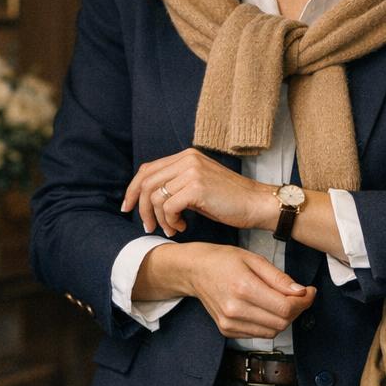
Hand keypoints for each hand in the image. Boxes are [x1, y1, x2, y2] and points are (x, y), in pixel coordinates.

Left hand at [120, 147, 276, 236]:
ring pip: (155, 197)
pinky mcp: (196, 187)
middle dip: (140, 208)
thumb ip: (177, 185)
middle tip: (147, 226)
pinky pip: (168, 206)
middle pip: (146, 182)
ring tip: (172, 229)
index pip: (147, 170)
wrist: (257, 204)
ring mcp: (192, 171)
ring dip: (159, 219)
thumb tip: (148, 199)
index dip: (132, 190)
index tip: (128, 208)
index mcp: (186, 156)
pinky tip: (182, 227)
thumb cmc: (230, 201)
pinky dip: (170, 221)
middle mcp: (187, 159)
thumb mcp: (198, 186)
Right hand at [160, 242, 315, 338]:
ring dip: (285, 318)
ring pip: (272, 331)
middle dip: (297, 310)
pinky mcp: (227, 330)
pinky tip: (267, 308)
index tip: (309, 291)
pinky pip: (259, 334)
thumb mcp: (253, 259)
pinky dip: (269, 323)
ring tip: (283, 301)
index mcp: (243, 288)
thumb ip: (279, 278)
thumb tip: (301, 292)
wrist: (194, 271)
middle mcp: (235, 309)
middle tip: (300, 296)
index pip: (285, 307)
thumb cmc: (223, 260)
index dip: (304, 302)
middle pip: (281, 322)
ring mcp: (229, 323)